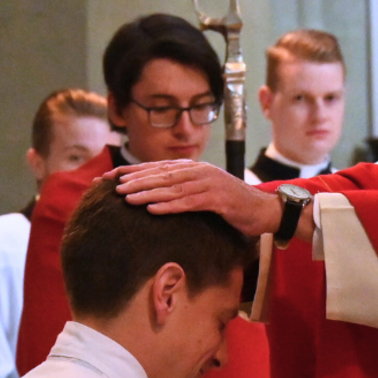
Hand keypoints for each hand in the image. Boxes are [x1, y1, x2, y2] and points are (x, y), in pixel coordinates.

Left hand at [108, 161, 281, 236]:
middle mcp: (200, 172)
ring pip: (172, 188)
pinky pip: (189, 203)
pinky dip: (170, 206)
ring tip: (128, 199)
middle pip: (162, 175)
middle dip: (136, 180)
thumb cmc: (234, 203)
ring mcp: (210, 184)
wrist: (265, 210)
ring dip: (148, 194)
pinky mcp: (218, 200)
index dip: (135, 171)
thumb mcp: (207, 191)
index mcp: (195, 168)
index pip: (159, 167)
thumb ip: (185, 188)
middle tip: (114, 187)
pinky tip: (153, 210)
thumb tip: (158, 193)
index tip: (112, 177)